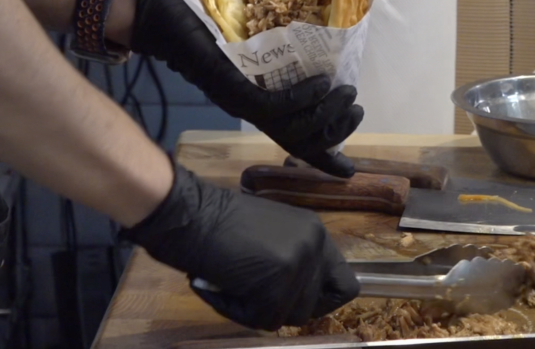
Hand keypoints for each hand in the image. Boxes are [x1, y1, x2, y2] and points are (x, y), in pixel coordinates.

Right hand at [121, 163, 359, 329]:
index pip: (345, 283)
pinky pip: (262, 320)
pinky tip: (220, 287)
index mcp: (315, 232)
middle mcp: (314, 247)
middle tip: (253, 293)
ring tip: (232, 284)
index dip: (323, 299)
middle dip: (284, 306)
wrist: (190, 215)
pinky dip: (236, 311)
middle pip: (314, 305)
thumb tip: (296, 294)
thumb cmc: (218, 220)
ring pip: (290, 316)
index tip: (298, 300)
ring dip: (259, 309)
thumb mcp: (271, 233)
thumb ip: (291, 257)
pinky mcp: (276, 287)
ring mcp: (297, 267)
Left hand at [129, 0, 362, 176]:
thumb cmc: (202, 26)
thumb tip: (313, 53)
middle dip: (334, 132)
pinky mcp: (232, 89)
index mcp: (253, 104)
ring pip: (292, 127)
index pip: (293, 139)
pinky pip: (275, 105)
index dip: (321, 157)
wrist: (159, 18)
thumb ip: (273, 56)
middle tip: (357, 110)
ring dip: (326, 115)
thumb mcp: (248, 44)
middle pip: (299, 140)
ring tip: (347, 93)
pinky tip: (321, 82)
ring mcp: (239, 101)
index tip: (349, 168)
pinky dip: (303, 97)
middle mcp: (247, 110)